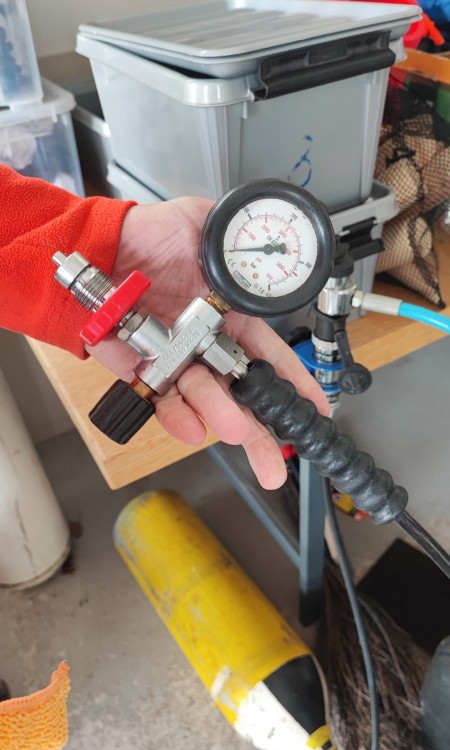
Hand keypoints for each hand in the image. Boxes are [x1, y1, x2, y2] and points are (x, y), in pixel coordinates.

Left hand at [106, 197, 328, 489]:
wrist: (101, 250)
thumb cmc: (148, 234)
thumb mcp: (204, 223)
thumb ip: (235, 242)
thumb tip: (264, 250)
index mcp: (232, 315)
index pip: (269, 354)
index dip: (292, 383)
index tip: (312, 410)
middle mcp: (208, 343)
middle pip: (243, 393)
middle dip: (263, 429)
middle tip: (274, 460)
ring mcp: (179, 360)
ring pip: (207, 400)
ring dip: (221, 417)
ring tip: (233, 428)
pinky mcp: (146, 372)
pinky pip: (164, 403)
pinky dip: (178, 420)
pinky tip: (193, 429)